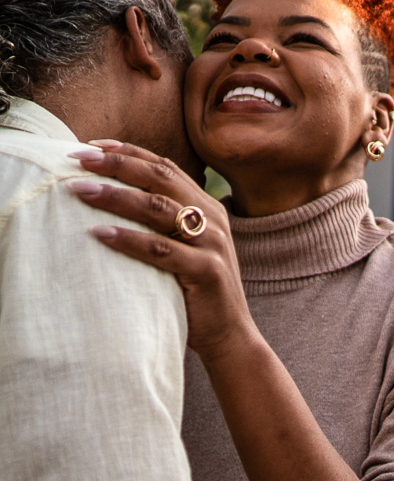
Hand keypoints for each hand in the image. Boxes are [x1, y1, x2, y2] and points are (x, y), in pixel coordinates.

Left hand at [69, 140, 260, 361]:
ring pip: (160, 210)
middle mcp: (214, 220)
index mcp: (208, 208)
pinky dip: (129, 240)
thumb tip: (111, 198)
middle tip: (77, 160)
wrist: (229, 334)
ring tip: (79, 191)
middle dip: (117, 166)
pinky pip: (161, 251)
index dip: (130, 153)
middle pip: (162, 180)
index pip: (167, 168)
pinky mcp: (205, 272)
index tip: (92, 147)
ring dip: (116, 197)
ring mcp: (212, 245)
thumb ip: (164, 223)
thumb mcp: (185, 247)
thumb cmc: (195, 290)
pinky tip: (99, 233)